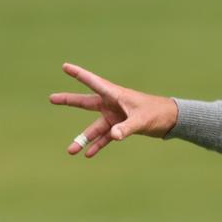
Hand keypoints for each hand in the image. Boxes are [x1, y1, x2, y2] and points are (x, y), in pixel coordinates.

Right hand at [50, 63, 178, 157]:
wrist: (170, 120)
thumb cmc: (156, 113)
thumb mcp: (141, 120)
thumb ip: (127, 128)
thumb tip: (114, 136)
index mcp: (115, 95)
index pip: (93, 82)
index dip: (78, 74)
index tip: (65, 66)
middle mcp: (111, 104)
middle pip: (85, 102)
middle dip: (68, 101)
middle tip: (51, 98)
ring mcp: (114, 116)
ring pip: (94, 127)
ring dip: (83, 139)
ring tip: (70, 151)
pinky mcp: (119, 127)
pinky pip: (105, 137)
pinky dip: (98, 145)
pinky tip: (88, 155)